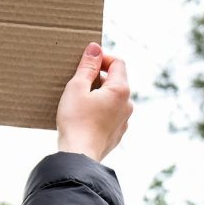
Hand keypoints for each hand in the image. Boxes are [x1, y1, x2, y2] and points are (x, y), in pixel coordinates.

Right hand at [55, 42, 132, 161]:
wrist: (79, 156)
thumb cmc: (76, 120)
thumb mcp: (77, 87)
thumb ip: (87, 66)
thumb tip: (96, 48)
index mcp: (120, 90)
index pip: (118, 63)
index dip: (102, 58)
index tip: (85, 62)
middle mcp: (127, 105)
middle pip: (116, 81)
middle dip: (98, 78)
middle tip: (76, 83)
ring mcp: (124, 121)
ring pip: (113, 99)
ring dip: (98, 95)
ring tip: (78, 101)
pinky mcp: (117, 134)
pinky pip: (110, 115)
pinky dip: (99, 110)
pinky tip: (83, 117)